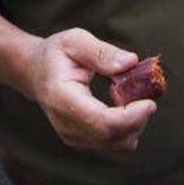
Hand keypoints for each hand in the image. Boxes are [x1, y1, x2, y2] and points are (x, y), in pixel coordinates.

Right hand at [23, 28, 156, 151]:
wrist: (34, 72)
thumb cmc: (55, 54)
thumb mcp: (75, 40)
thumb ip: (101, 51)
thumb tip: (130, 62)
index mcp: (61, 98)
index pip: (102, 122)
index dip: (131, 117)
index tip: (149, 102)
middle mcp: (65, 124)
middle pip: (114, 137)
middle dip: (138, 118)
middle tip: (140, 91)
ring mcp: (72, 137)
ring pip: (119, 143)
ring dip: (134, 122)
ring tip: (124, 95)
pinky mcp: (81, 142)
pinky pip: (115, 143)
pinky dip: (126, 126)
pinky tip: (119, 105)